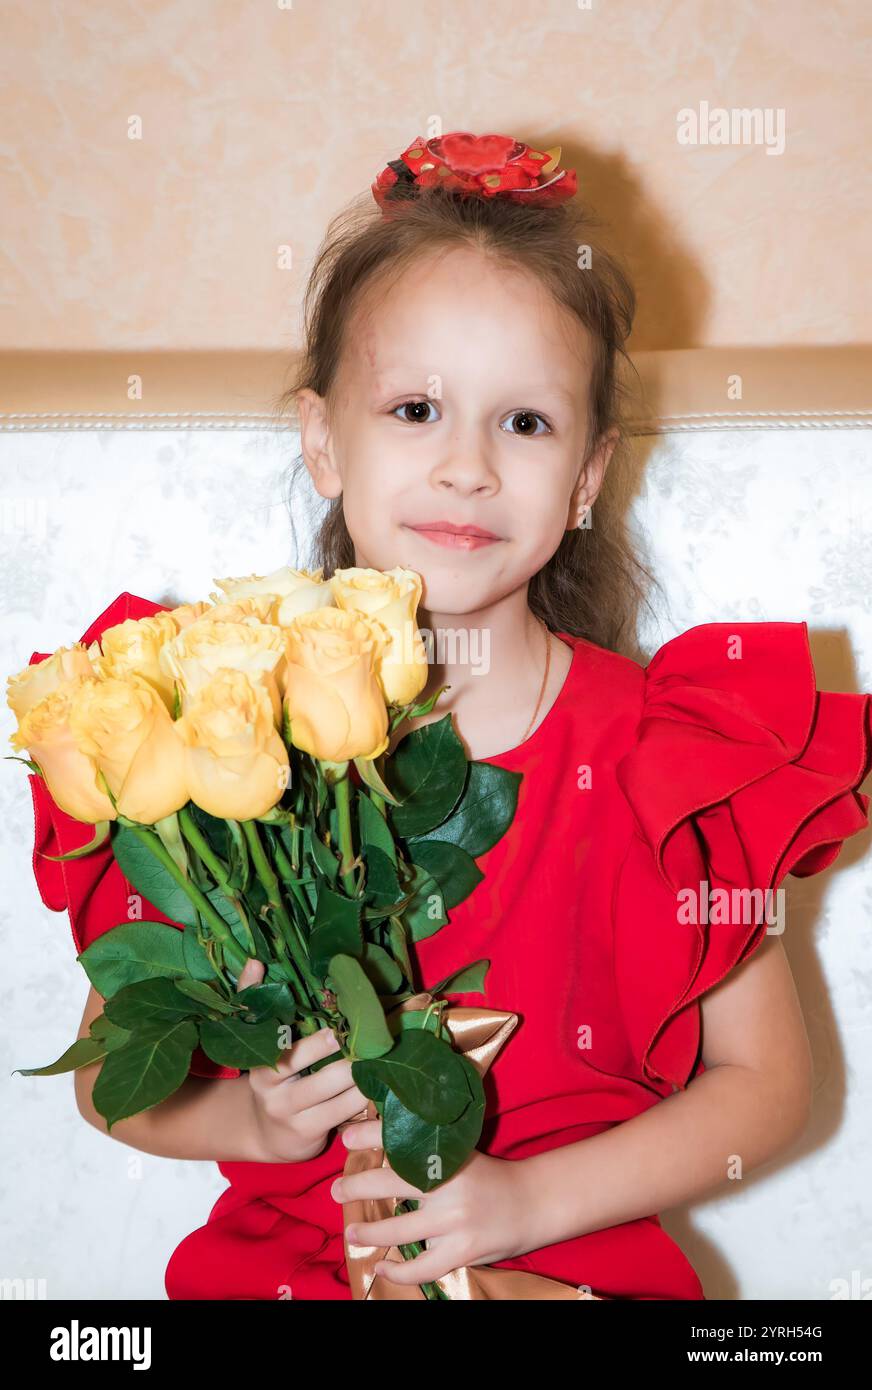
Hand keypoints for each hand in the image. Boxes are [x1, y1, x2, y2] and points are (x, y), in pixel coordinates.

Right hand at [236, 959, 367, 1163]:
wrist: (262, 1131)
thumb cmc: (269, 1074)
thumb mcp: (257, 1041)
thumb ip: (252, 999)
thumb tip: (255, 960)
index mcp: (264, 1062)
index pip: (295, 1049)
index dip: (325, 1040)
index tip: (352, 1025)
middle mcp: (276, 1092)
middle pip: (327, 1074)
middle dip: (359, 1058)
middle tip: (386, 1041)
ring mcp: (294, 1117)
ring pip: (343, 1097)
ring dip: (370, 1078)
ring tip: (393, 1059)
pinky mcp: (310, 1137)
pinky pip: (347, 1115)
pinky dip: (367, 1100)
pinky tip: (384, 1085)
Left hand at [331, 1113, 531, 1286]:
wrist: (533, 1203)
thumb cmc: (489, 1177)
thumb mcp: (462, 1153)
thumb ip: (428, 1152)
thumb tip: (384, 1144)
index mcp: (449, 1154)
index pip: (402, 1140)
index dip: (371, 1136)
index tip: (347, 1138)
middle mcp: (449, 1185)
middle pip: (391, 1183)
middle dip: (357, 1186)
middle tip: (336, 1190)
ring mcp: (455, 1221)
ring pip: (398, 1230)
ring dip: (369, 1232)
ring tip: (352, 1232)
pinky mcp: (462, 1251)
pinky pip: (421, 1268)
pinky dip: (398, 1272)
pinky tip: (384, 1266)